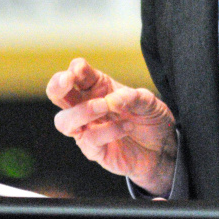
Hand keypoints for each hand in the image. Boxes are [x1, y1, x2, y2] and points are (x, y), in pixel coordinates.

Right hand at [46, 57, 176, 195]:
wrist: (162, 148)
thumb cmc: (149, 118)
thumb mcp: (148, 101)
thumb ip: (133, 97)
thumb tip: (113, 99)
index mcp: (97, 86)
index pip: (77, 73)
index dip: (76, 69)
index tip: (79, 68)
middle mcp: (86, 105)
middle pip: (57, 94)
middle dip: (57, 85)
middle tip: (68, 80)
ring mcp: (87, 129)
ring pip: (64, 121)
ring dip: (82, 111)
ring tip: (105, 106)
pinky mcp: (93, 150)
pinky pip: (90, 140)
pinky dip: (108, 131)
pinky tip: (127, 126)